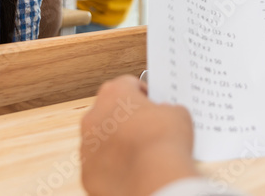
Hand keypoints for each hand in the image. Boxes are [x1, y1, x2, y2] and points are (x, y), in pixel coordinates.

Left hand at [81, 76, 197, 195]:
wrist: (155, 179)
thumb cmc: (164, 142)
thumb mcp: (177, 113)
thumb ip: (165, 109)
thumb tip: (163, 116)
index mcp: (114, 93)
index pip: (127, 84)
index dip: (142, 94)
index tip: (150, 103)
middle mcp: (94, 116)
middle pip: (109, 111)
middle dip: (125, 118)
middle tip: (147, 128)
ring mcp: (87, 146)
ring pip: (101, 139)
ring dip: (117, 143)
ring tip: (141, 152)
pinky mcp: (87, 172)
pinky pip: (100, 165)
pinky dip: (113, 167)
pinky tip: (132, 170)